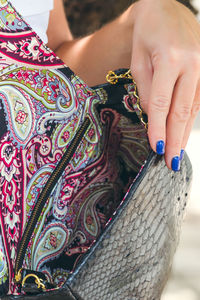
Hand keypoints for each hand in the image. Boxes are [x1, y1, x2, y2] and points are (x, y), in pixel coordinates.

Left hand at [131, 0, 199, 170]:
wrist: (167, 9)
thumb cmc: (147, 34)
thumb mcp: (138, 60)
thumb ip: (145, 89)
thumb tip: (152, 116)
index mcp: (170, 59)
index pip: (162, 103)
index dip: (158, 129)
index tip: (157, 149)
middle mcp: (192, 63)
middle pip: (182, 110)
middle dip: (176, 139)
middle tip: (172, 162)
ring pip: (193, 108)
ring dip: (184, 132)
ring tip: (177, 152)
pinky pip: (198, 99)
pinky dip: (189, 118)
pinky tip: (183, 131)